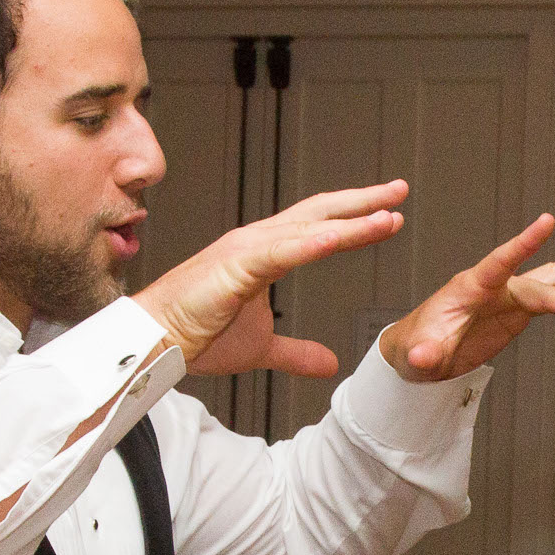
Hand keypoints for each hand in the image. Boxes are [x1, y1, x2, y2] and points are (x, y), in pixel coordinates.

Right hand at [132, 181, 408, 374]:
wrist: (154, 342)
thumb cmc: (195, 335)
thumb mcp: (262, 348)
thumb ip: (298, 351)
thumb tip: (331, 362)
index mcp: (265, 253)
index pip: (319, 225)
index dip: (356, 218)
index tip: (390, 213)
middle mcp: (258, 241)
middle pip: (320, 213)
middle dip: (363, 202)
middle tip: (400, 192)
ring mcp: (245, 250)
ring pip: (306, 228)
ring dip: (349, 222)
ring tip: (386, 216)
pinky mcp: (232, 267)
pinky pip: (278, 252)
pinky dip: (309, 243)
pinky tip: (338, 237)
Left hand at [378, 215, 554, 383]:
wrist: (417, 354)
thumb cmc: (413, 347)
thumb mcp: (415, 354)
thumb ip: (422, 354)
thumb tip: (421, 358)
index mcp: (471, 287)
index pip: (501, 261)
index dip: (524, 243)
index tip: (547, 222)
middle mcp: (495, 286)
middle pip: (543, 277)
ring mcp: (508, 297)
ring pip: (553, 280)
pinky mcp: (516, 311)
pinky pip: (552, 299)